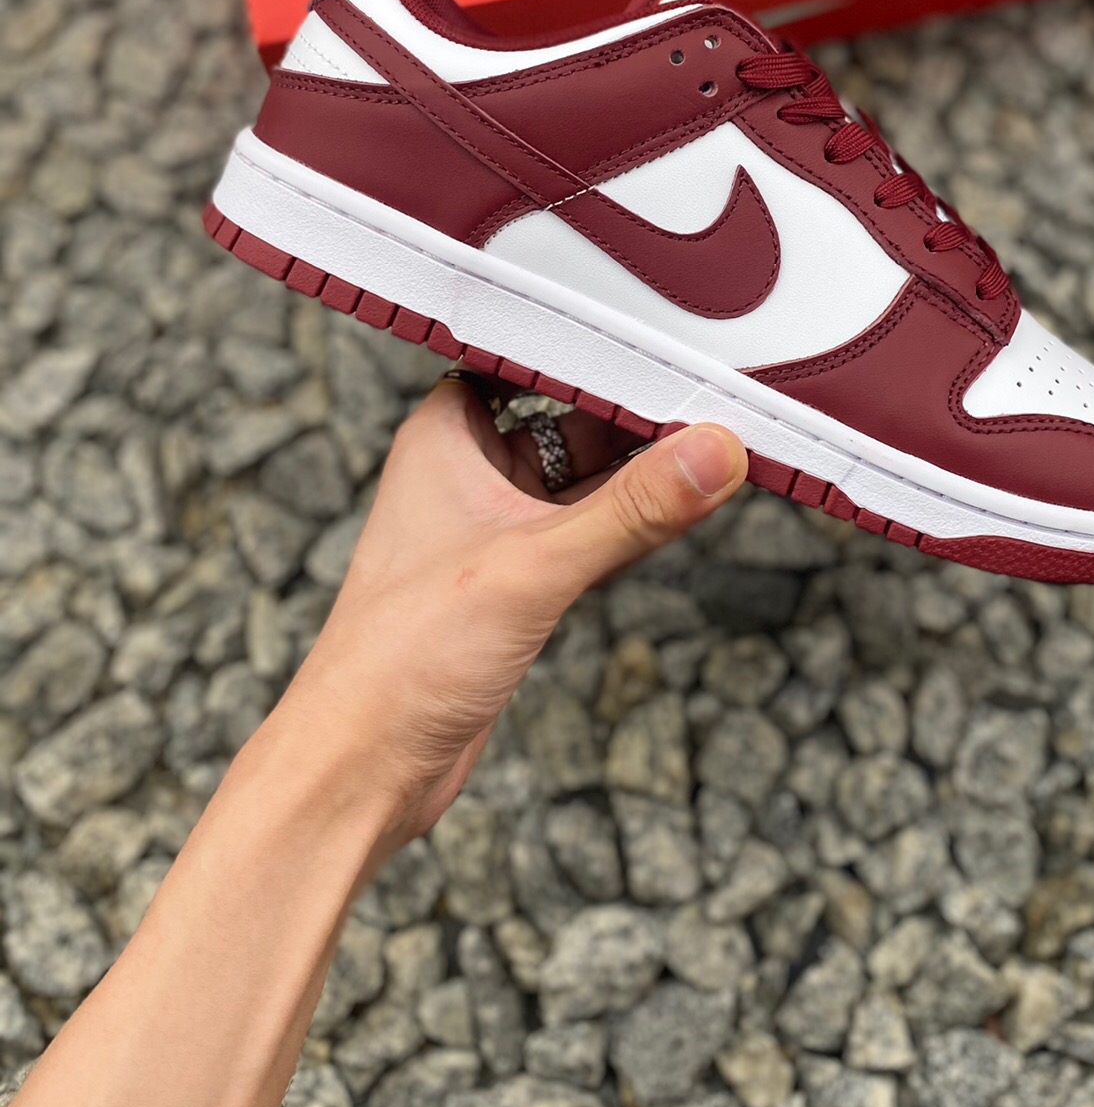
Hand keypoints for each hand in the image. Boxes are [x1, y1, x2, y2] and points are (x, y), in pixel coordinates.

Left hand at [278, 376, 747, 852]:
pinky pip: (591, 531)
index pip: (531, 359)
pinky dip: (634, 521)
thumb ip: (632, 509)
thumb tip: (713, 453)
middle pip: (571, 417)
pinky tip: (684, 509)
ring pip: (587, 479)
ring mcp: (496, 531)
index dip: (598, 346)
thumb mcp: (533, 567)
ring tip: (718, 445)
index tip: (671, 337)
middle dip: (638, 412)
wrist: (362, 770)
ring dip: (642, 472)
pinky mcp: (519, 584)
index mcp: (444, 438)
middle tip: (718, 394)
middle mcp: (468, 475)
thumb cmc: (398, 659)